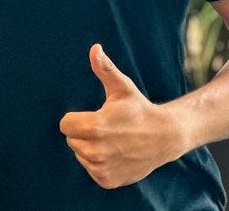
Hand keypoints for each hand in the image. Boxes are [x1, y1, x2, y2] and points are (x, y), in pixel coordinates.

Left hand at [59, 44, 180, 188]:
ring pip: (80, 155)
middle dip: (82, 132)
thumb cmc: (139, 109)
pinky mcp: (108, 181)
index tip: (93, 115)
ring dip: (90, 147)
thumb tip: (95, 48)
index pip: (65, 125)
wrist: (164, 137)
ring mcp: (102, 168)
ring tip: (111, 139)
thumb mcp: (122, 87)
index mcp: (95, 127)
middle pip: (71, 140)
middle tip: (104, 127)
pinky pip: (90, 169)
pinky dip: (98, 162)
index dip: (75, 118)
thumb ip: (104, 68)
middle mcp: (97, 151)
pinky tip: (113, 152)